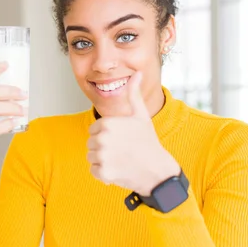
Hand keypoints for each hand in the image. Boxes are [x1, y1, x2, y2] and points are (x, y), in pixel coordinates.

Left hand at [86, 72, 179, 195]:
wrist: (157, 170)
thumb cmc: (147, 141)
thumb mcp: (140, 115)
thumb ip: (133, 94)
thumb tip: (137, 73)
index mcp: (107, 123)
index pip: (94, 129)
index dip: (107, 135)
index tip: (121, 139)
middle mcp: (102, 139)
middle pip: (91, 143)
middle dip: (104, 147)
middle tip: (122, 150)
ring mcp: (102, 156)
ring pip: (91, 157)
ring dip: (103, 160)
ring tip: (120, 159)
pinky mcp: (103, 173)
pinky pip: (94, 171)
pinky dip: (104, 173)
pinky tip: (118, 170)